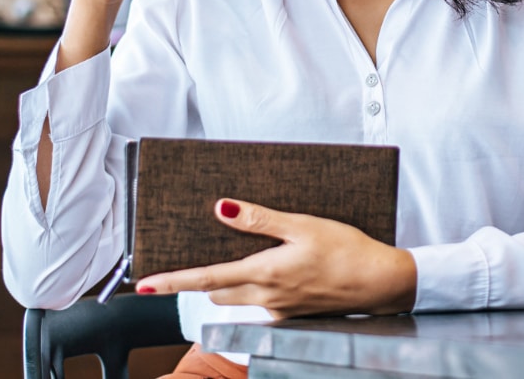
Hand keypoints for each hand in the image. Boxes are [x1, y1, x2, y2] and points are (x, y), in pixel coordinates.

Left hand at [134, 199, 417, 318]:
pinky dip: (254, 288)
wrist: (380, 283)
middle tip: (195, 255)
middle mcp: (266, 297)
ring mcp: (280, 310)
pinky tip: (275, 270)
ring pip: (237, 297)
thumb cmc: (347, 249)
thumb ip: (259, 219)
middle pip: (217, 290)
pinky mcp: (293, 315)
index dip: (171, 282)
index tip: (143, 284)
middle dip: (201, 278)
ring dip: (228, 283)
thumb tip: (221, 208)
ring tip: (238, 258)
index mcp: (264, 274)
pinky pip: (260, 303)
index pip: (205, 279)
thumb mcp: (303, 225)